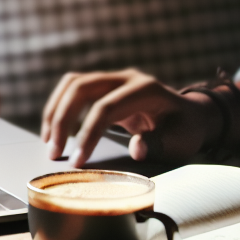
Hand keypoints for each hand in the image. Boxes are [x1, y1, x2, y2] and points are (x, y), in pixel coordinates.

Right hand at [40, 69, 219, 166]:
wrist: (191, 115)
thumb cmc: (186, 130)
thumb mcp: (181, 141)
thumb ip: (160, 144)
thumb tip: (137, 149)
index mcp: (146, 89)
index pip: (106, 107)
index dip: (88, 134)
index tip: (77, 162)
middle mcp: (127, 78)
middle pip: (82, 87)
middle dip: (62, 119)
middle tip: (54, 152)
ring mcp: (114, 79)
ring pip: (73, 83)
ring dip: (55, 111)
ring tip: (48, 142)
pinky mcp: (105, 86)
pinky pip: (74, 89)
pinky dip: (60, 107)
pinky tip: (54, 131)